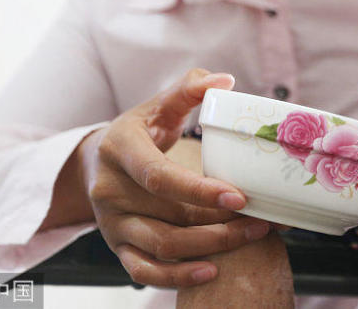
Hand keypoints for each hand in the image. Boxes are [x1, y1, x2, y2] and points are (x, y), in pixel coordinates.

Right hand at [78, 69, 272, 287]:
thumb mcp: (159, 105)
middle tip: (261, 220)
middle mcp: (109, 190)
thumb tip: (223, 81)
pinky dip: (177, 277)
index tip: (239, 197)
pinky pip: (144, 271)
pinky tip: (211, 271)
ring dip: (210, 247)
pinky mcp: (116, 246)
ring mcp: (111, 222)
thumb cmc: (140, 131)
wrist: (96, 161)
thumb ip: (190, 89)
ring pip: (162, 247)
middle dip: (219, 224)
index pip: (159, 177)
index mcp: (119, 149)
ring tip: (250, 236)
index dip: (199, 191)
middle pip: (168, 217)